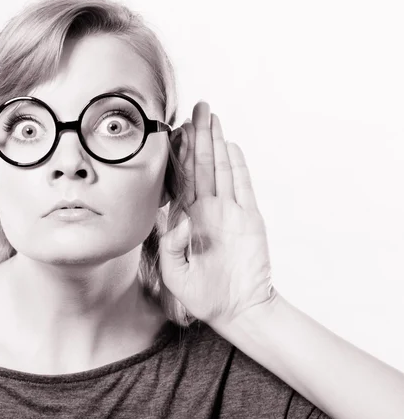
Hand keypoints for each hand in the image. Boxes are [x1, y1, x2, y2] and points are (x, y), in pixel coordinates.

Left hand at [159, 101, 277, 326]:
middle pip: (201, 166)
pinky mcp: (249, 218)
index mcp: (187, 222)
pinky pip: (243, 187)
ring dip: (216, 143)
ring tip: (211, 117)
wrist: (237, 309)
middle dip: (198, 137)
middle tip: (197, 108)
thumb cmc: (203, 296)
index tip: (173, 130)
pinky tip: (230, 147)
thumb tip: (177, 217)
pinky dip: (236, 166)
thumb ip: (168, 245)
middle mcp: (207, 211)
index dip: (178, 155)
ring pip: (221, 170)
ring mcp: (230, 212)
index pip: (181, 181)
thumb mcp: (174, 274)